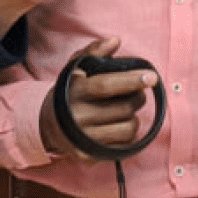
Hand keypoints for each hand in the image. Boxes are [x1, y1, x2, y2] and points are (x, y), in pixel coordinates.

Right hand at [38, 37, 156, 162]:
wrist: (47, 124)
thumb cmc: (70, 91)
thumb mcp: (76, 67)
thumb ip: (94, 51)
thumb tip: (115, 41)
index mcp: (75, 92)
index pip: (107, 86)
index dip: (131, 81)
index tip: (151, 77)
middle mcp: (77, 117)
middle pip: (124, 108)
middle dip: (138, 98)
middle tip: (137, 93)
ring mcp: (82, 140)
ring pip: (128, 128)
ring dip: (134, 117)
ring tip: (126, 110)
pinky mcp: (88, 156)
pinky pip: (123, 146)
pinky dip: (128, 135)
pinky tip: (118, 126)